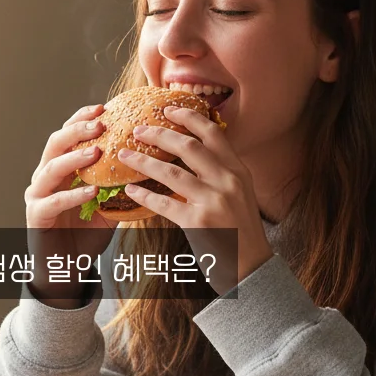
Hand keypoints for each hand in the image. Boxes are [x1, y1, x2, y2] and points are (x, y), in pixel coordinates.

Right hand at [24, 103, 117, 305]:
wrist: (66, 268)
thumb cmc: (87, 234)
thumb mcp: (110, 205)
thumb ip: (122, 185)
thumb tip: (155, 168)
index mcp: (60, 169)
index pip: (68, 135)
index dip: (82, 119)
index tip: (103, 107)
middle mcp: (45, 177)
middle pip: (56, 144)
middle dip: (77, 130)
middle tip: (100, 123)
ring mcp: (37, 196)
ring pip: (50, 168)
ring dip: (74, 157)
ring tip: (97, 151)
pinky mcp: (37, 216)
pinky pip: (54, 201)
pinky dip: (73, 194)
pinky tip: (92, 190)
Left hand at [117, 105, 272, 294]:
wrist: (251, 267)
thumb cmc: (240, 230)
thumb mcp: (240, 194)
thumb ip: (220, 172)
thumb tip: (192, 151)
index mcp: (237, 170)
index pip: (212, 133)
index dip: (188, 117)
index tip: (168, 109)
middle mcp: (227, 181)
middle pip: (188, 146)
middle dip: (159, 134)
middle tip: (138, 130)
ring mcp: (214, 201)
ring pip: (171, 172)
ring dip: (143, 162)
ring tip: (124, 156)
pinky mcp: (199, 222)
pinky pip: (164, 203)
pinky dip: (145, 196)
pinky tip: (130, 191)